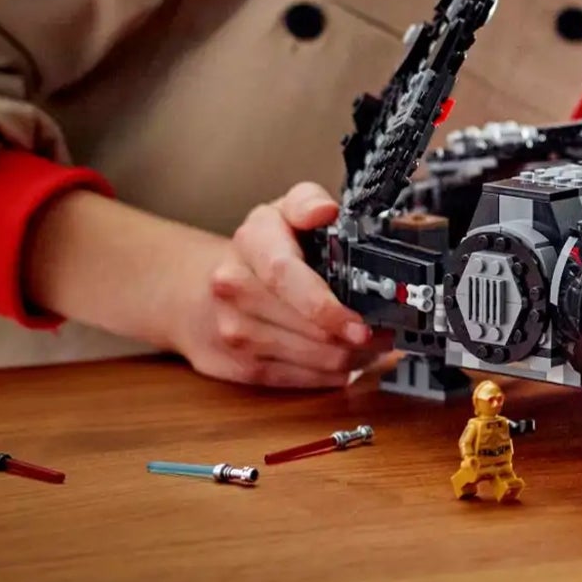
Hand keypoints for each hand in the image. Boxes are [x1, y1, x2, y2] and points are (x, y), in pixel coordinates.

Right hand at [176, 181, 395, 389]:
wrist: (194, 292)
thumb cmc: (255, 252)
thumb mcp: (280, 212)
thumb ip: (307, 202)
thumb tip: (325, 210)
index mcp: (251, 243)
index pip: (286, 277)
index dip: (328, 306)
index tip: (361, 324)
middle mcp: (235, 289)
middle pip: (310, 328)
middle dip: (360, 336)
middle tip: (387, 331)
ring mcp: (235, 332)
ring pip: (313, 359)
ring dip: (353, 357)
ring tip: (372, 345)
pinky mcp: (241, 368)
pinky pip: (301, 380)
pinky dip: (332, 373)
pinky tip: (345, 360)